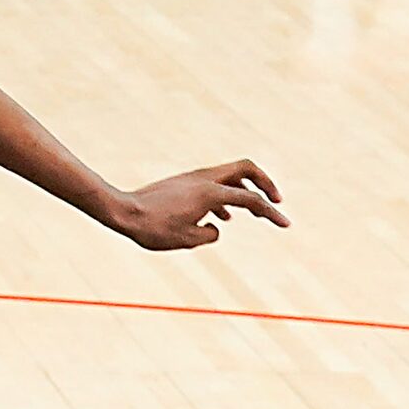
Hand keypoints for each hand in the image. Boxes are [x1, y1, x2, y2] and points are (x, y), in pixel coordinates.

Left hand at [103, 160, 287, 250]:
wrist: (122, 212)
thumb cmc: (153, 229)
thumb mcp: (188, 239)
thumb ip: (210, 234)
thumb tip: (215, 226)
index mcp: (209, 192)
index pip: (250, 199)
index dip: (271, 213)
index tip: (285, 225)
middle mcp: (202, 179)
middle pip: (245, 168)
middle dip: (265, 183)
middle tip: (275, 202)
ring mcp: (192, 179)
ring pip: (229, 176)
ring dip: (245, 190)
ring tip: (255, 213)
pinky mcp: (182, 184)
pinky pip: (213, 185)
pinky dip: (225, 196)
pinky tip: (224, 217)